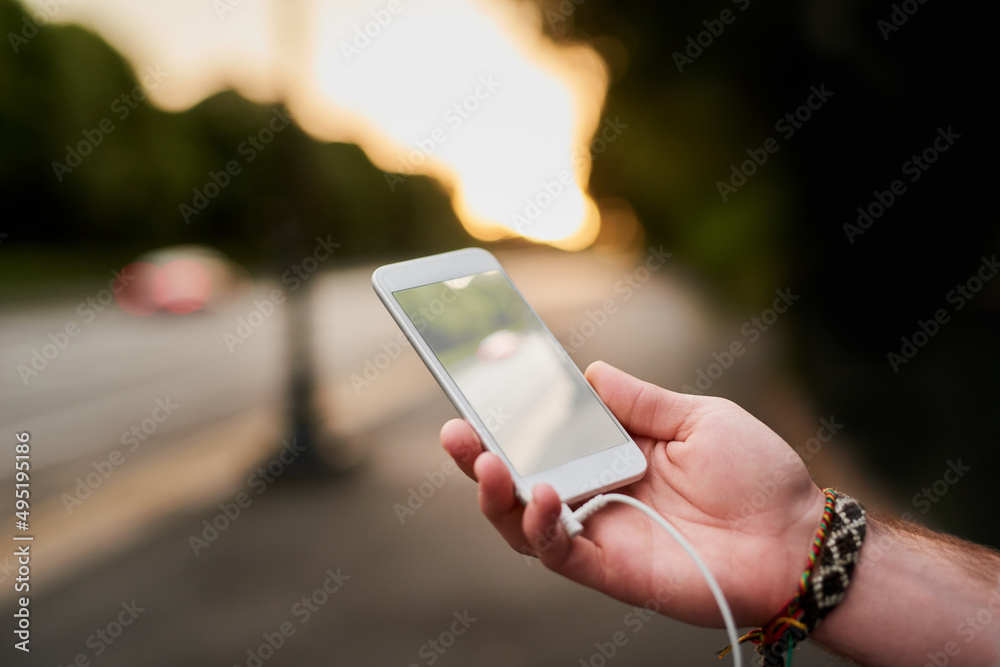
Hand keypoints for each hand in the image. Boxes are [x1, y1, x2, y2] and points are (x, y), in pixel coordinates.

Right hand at [440, 361, 826, 627]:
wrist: (797, 536)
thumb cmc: (758, 475)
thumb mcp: (700, 418)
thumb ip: (641, 402)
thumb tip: (591, 371)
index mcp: (615, 453)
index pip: (549, 433)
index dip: (512, 415)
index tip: (480, 383)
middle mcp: (598, 493)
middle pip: (521, 478)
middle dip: (479, 455)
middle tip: (454, 428)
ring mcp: (601, 532)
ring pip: (524, 520)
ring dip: (495, 493)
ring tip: (483, 462)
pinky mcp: (612, 569)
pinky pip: (559, 552)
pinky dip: (540, 525)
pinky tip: (538, 493)